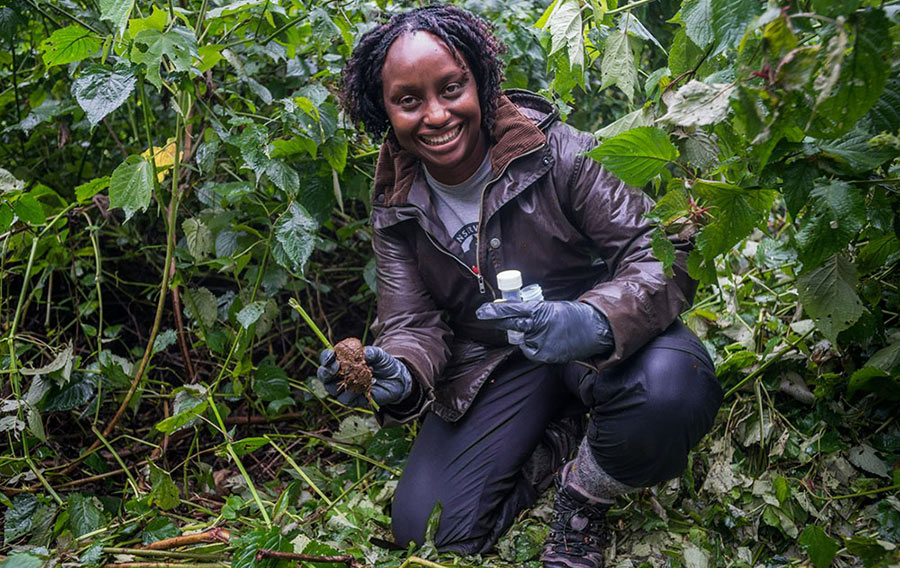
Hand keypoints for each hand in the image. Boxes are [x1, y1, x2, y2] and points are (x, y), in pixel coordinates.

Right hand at [318, 346, 412, 407]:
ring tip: (358, 377)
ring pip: (332, 389)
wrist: (396, 379)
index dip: (326, 357)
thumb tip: (363, 353)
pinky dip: (353, 394)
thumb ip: (370, 352)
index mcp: (342, 361)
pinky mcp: (352, 400)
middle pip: (324, 376)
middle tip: (336, 368)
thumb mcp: (379, 355)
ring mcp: (344, 389)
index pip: (327, 359)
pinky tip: (364, 388)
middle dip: (326, 372)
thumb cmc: (383, 364)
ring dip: (343, 383)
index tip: (331, 355)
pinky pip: (346, 400)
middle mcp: (339, 375)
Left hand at [476, 301, 613, 363]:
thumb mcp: (551, 308)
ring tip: (547, 332)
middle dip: (498, 321)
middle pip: (511, 325)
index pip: (512, 311)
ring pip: (523, 342)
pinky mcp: (546, 356)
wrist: (594, 330)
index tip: (481, 311)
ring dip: (528, 338)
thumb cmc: (572, 316)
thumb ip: (532, 312)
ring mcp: (542, 343)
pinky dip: (537, 348)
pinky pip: (533, 352)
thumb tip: (513, 315)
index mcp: (540, 311)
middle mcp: (538, 327)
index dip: (495, 311)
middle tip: (483, 315)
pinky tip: (550, 343)